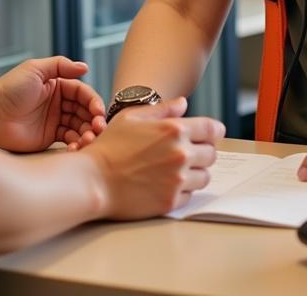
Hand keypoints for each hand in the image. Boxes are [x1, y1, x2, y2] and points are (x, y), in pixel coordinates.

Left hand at [0, 56, 105, 152]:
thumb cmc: (10, 88)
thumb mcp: (36, 69)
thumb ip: (61, 66)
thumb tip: (85, 67)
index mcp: (58, 85)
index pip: (83, 93)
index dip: (93, 101)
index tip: (98, 111)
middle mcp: (59, 102)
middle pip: (84, 111)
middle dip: (94, 120)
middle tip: (98, 128)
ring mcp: (55, 120)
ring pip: (79, 126)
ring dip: (87, 133)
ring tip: (88, 140)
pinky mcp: (49, 137)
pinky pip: (68, 140)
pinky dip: (75, 144)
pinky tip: (75, 147)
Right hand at [82, 96, 224, 218]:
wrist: (93, 180)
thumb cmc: (110, 146)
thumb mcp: (132, 117)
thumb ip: (163, 109)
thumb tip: (184, 104)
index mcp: (174, 129)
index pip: (213, 129)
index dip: (211, 132)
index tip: (206, 136)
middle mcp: (181, 154)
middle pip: (212, 154)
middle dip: (202, 152)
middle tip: (186, 154)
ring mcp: (177, 180)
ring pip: (204, 176)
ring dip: (195, 173)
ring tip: (175, 171)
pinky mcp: (171, 202)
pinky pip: (190, 195)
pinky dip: (182, 191)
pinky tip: (165, 185)